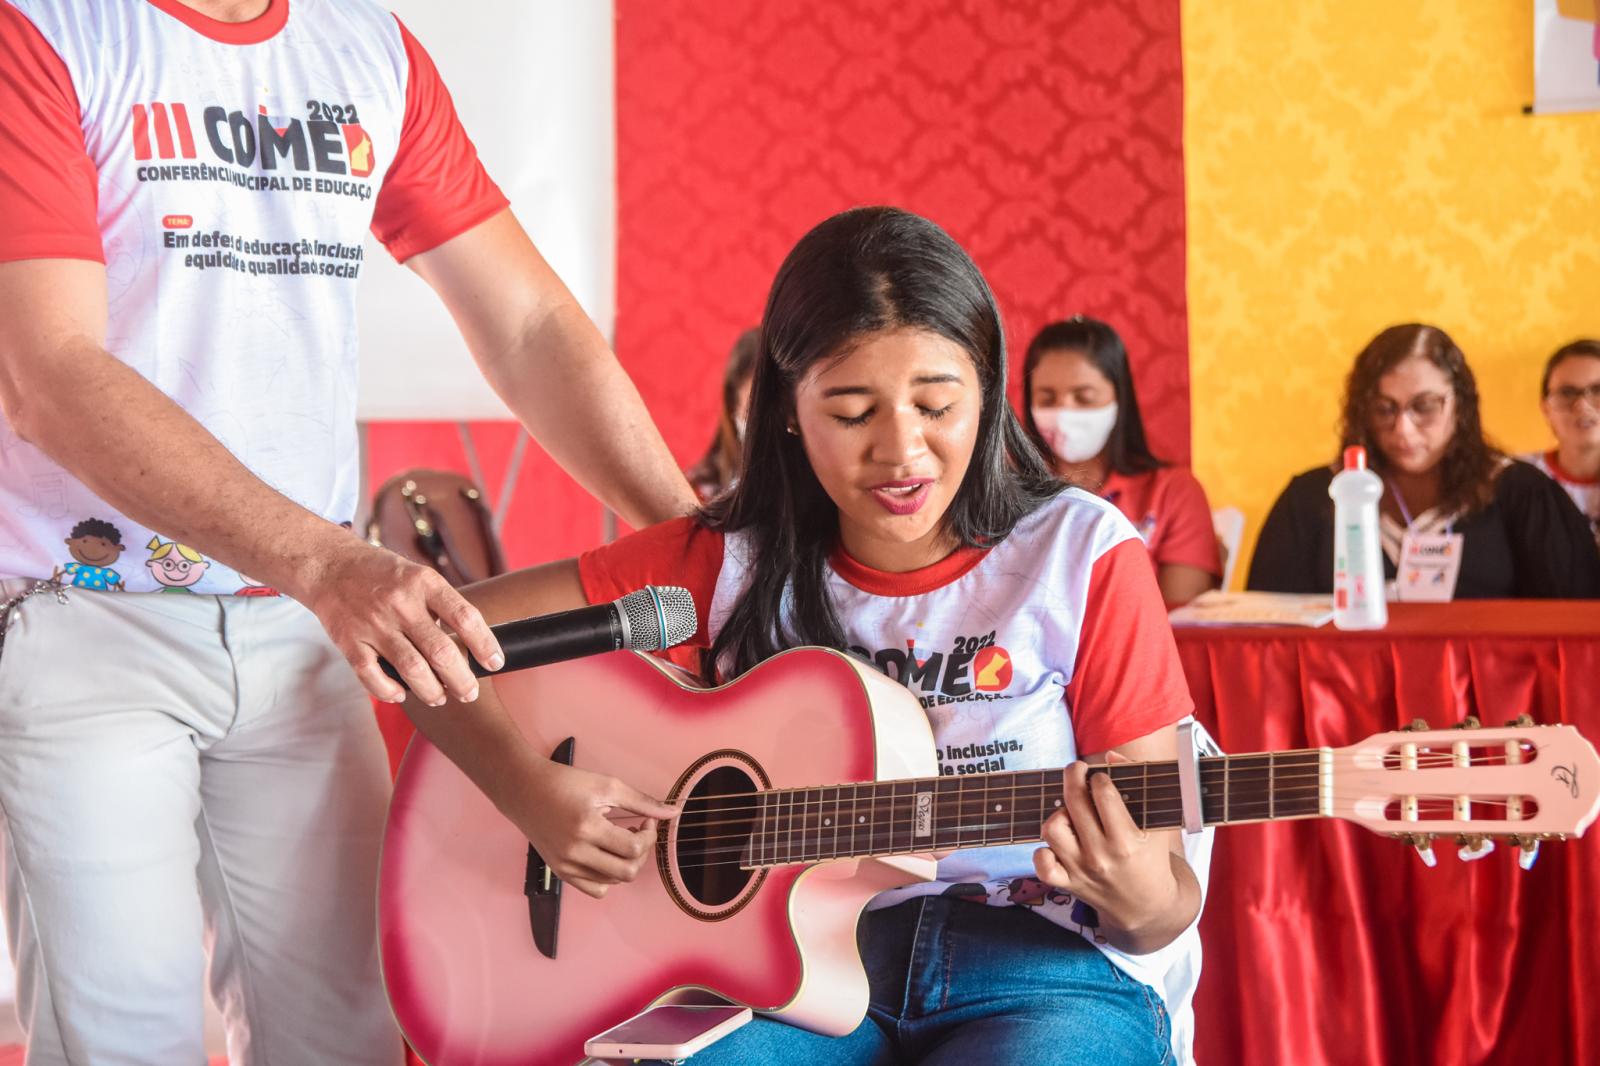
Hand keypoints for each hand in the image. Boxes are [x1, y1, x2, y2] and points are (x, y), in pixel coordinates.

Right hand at [288, 532, 503, 704]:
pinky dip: (390, 691)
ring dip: (432, 691)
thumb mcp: (418, 577)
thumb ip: (441, 606)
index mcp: (424, 583)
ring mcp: (373, 623)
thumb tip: (472, 645)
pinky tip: (402, 693)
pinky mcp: (349, 641)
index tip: (495, 663)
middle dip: (461, 679)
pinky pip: (373, 676)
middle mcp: (401, 603)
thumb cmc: (383, 575)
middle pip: (441, 651)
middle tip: (469, 693)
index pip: (465, 617)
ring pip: (411, 670)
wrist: (330, 566)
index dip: (485, 644)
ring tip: (441, 697)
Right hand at [509, 760, 677, 898]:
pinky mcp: (560, 872)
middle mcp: (574, 852)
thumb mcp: (607, 785)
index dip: (649, 836)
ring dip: (626, 864)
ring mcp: (565, 866)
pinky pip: (595, 889)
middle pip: (627, 872)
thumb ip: (642, 802)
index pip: (633, 848)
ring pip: (613, 883)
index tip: (647, 821)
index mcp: (587, 827)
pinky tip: (607, 855)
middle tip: (637, 832)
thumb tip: (674, 813)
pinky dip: (609, 877)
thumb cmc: (565, 782)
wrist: (524, 789)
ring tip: (621, 840)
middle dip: (642, 853)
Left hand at [1034, 756, 1178, 935]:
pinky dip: (1043, 851)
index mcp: (1127, 841)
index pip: (1103, 794)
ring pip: (1052, 829)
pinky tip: (1058, 842)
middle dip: (1074, 776)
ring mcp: (1081, 871)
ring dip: (1059, 813)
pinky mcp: (1067, 884)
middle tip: (1078, 770)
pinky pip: (1041, 865)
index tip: (1100, 775)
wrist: (1148, 907)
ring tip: (1072, 812)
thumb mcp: (1156, 824)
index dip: (1099, 776)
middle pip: (1074, 803)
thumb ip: (1137, 785)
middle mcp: (1101, 856)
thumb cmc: (1152, 858)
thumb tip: (1111, 755)